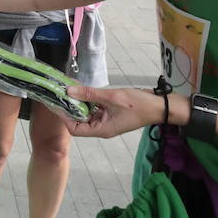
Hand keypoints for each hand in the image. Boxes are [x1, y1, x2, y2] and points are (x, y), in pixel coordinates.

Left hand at [66, 85, 186, 139]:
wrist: (160, 106)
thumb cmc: (138, 104)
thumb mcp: (112, 97)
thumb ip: (90, 94)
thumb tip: (69, 91)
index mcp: (101, 129)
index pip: (75, 129)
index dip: (64, 117)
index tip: (57, 103)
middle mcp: (101, 127)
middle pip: (79, 120)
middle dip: (70, 107)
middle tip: (61, 92)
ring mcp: (106, 120)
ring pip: (86, 113)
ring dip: (78, 102)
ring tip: (70, 88)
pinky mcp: (110, 113)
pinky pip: (95, 108)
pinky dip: (88, 99)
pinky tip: (83, 89)